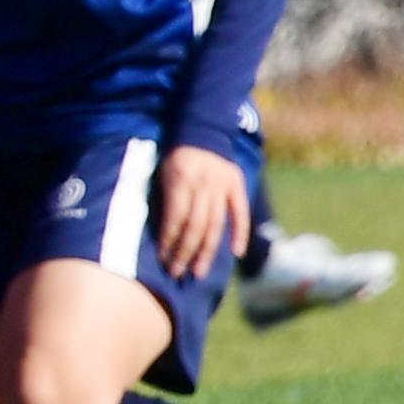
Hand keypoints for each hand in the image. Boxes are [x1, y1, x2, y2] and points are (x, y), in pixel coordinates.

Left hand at [154, 143, 250, 281]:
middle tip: (177, 272)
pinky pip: (240, 213)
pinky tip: (235, 254)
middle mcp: (203, 184)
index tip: (163, 259)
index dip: (169, 240)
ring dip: (207, 251)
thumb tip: (164, 237)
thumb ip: (166, 200)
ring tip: (198, 271)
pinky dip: (239, 233)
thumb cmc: (175, 157)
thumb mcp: (162, 173)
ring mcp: (223, 186)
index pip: (175, 218)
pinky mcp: (237, 185)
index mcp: (180, 179)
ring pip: (215, 225)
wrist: (202, 131)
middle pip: (195, 226)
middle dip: (185, 252)